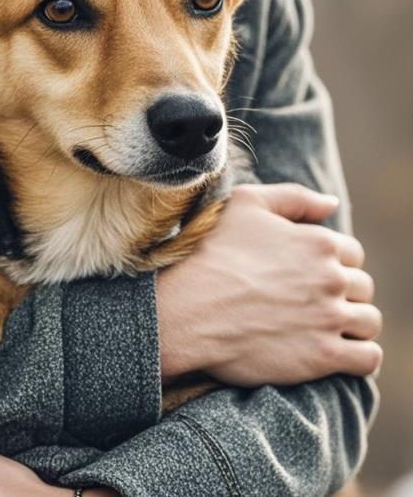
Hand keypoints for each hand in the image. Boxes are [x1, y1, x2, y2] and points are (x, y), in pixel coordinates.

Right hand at [157, 183, 382, 385]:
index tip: (306, 275)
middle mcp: (331, 278)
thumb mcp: (245, 204)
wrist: (188, 309)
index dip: (331, 263)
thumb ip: (294, 197)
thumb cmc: (211, 253)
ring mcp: (330, 318)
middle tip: (308, 302)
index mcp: (319, 242)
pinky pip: (367, 358)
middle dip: (341, 293)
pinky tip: (336, 353)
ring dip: (352, 324)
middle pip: (362, 286)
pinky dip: (360, 356)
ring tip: (322, 328)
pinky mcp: (323, 356)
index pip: (351, 253)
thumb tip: (332, 203)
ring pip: (368, 321)